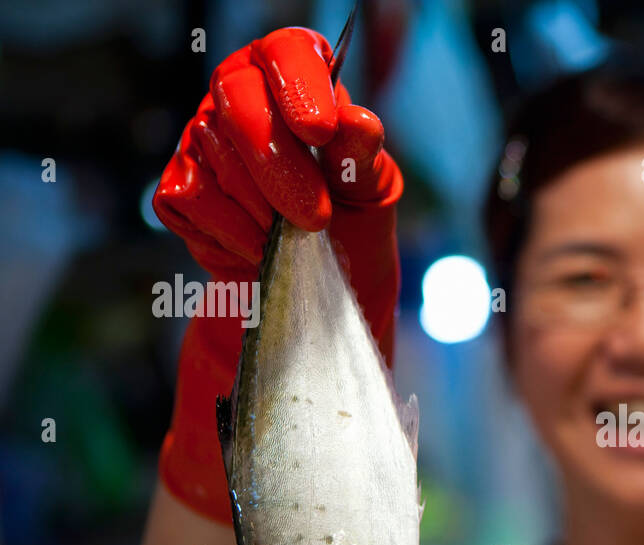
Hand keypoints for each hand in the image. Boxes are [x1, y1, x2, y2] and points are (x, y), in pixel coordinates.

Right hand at [153, 28, 403, 521]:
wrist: (313, 302)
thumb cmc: (354, 236)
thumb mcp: (374, 199)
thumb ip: (365, 159)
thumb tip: (355, 126)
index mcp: (300, 84)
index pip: (290, 52)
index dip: (300, 84)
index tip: (321, 130)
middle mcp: (244, 98)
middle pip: (239, 105)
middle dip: (280, 169)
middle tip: (315, 219)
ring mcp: (202, 142)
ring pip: (213, 158)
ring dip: (261, 213)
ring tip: (290, 239)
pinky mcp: (178, 190)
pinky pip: (192, 202)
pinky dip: (230, 238)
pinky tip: (256, 252)